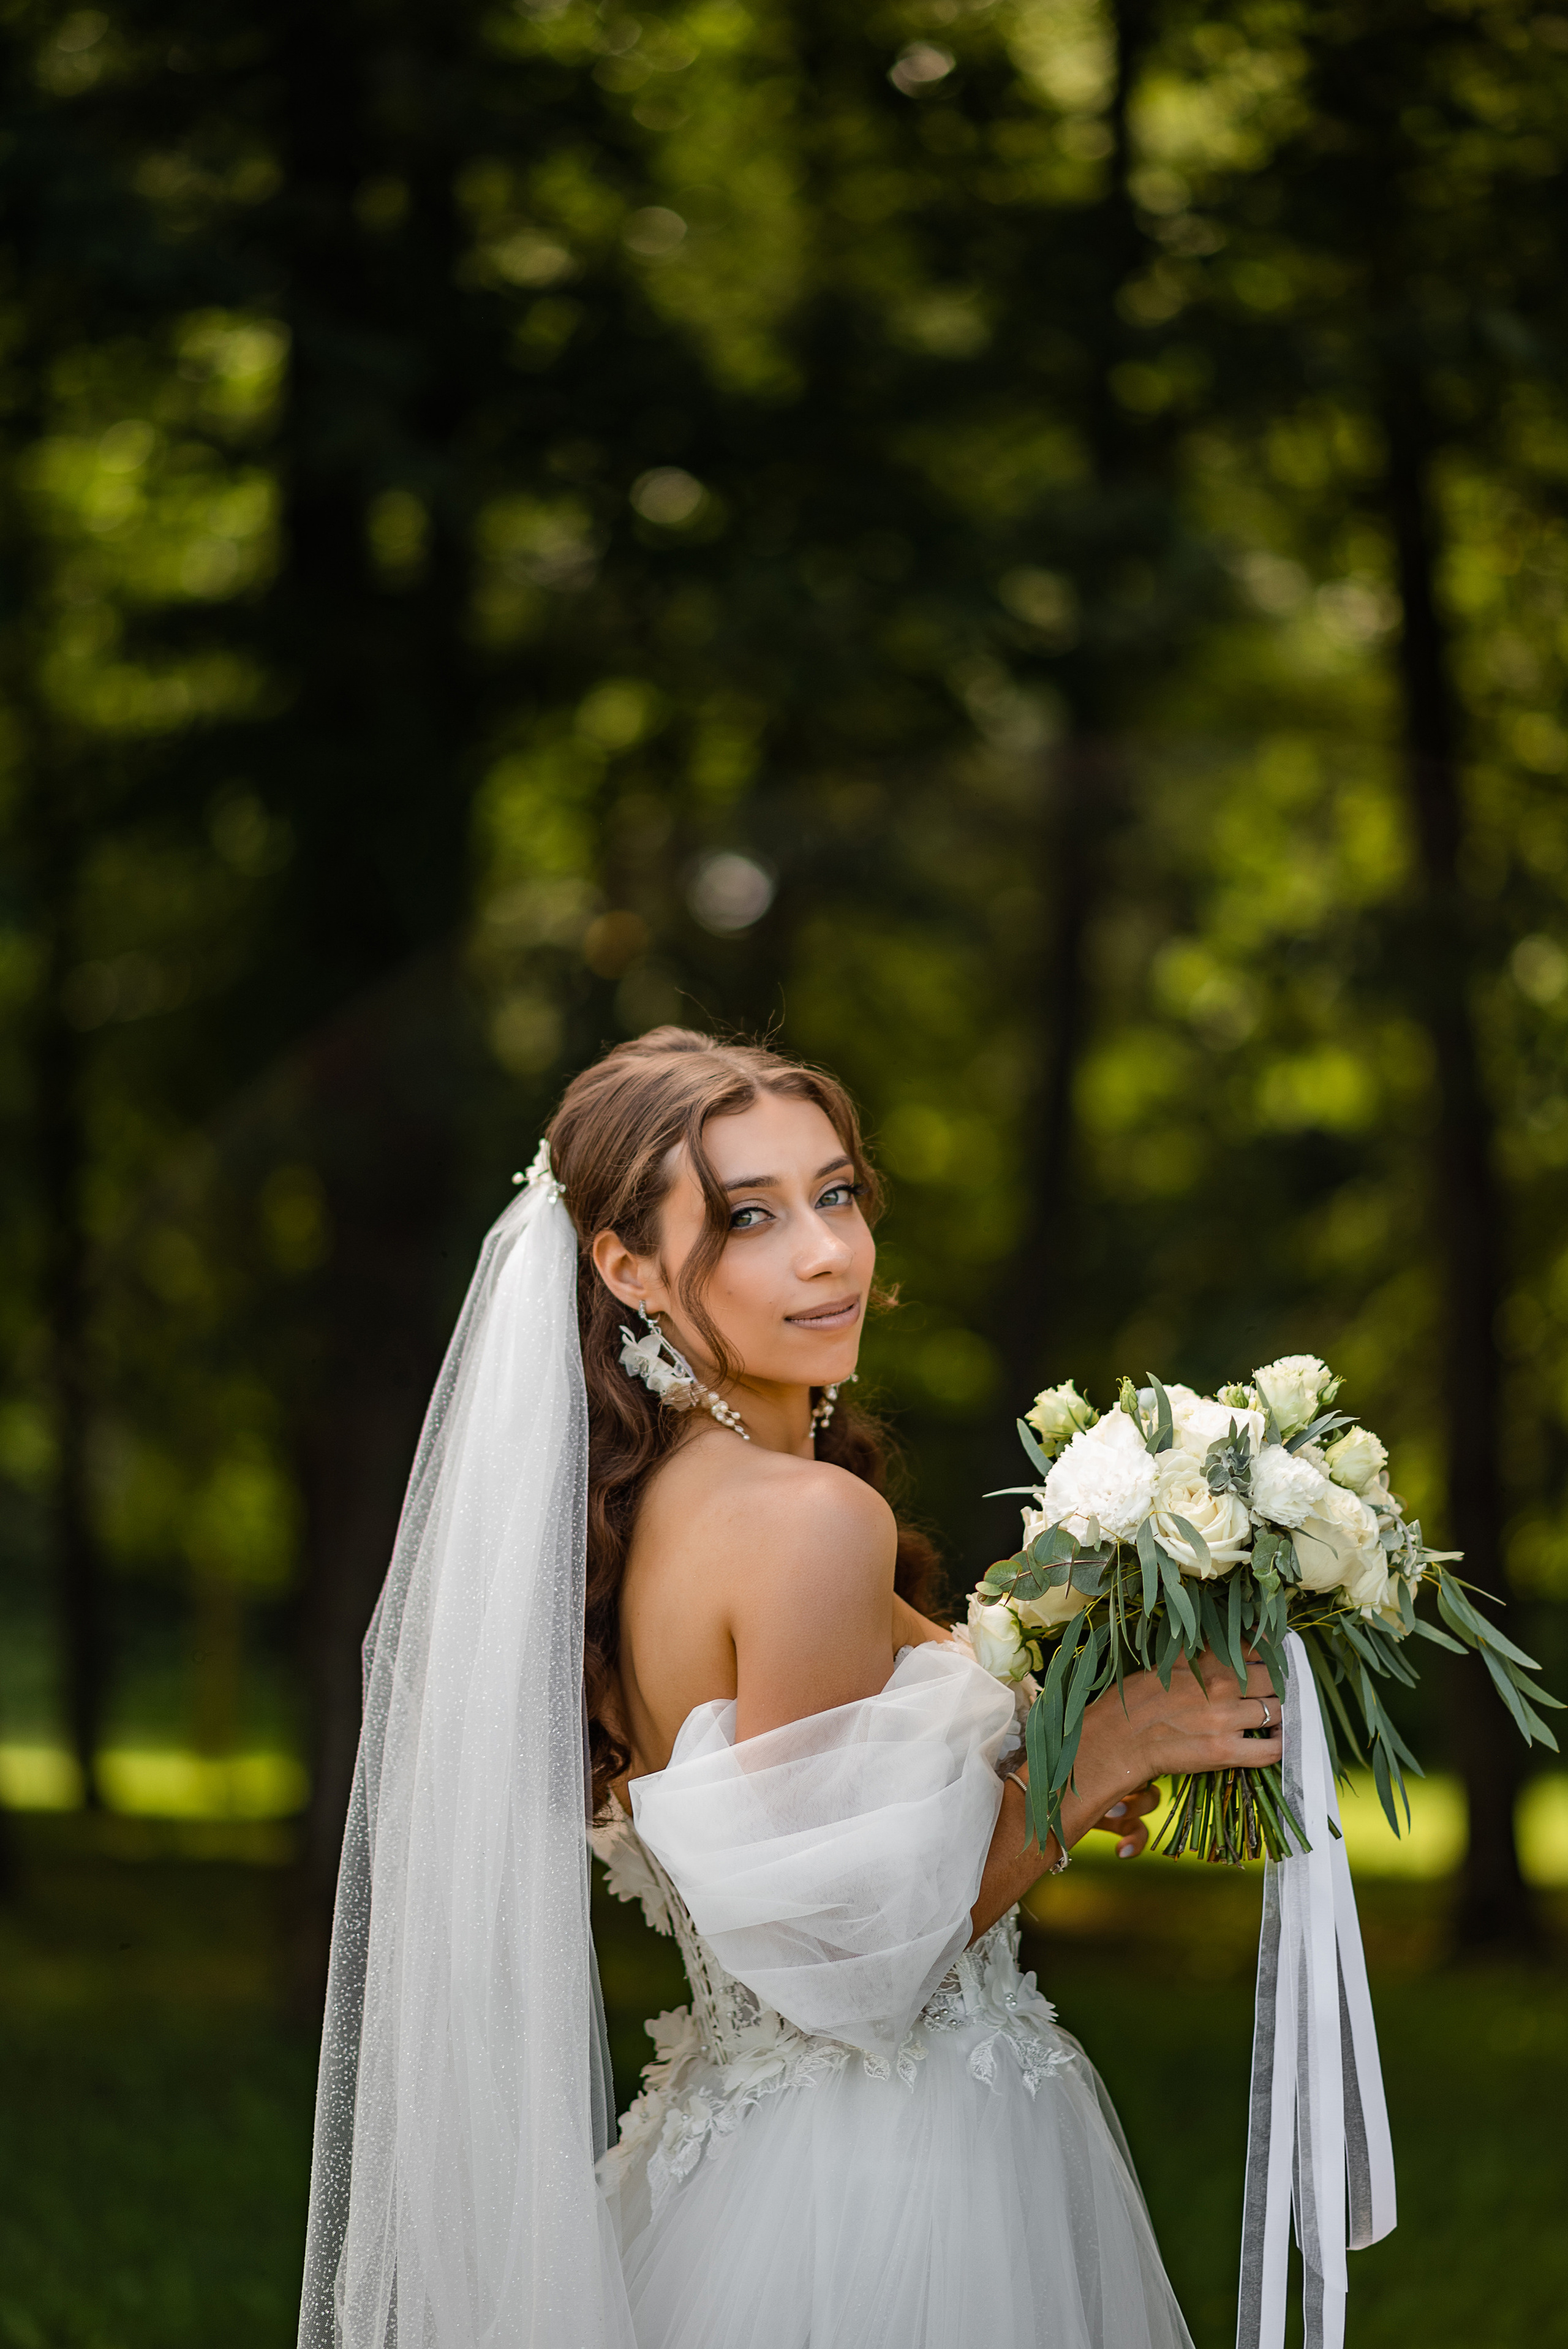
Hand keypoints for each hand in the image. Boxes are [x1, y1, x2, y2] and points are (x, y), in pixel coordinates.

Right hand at [1062, 1652, 1280, 1850]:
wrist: (1117, 1740)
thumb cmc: (1135, 1700)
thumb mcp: (1166, 1663)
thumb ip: (1199, 1655)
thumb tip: (1223, 1647)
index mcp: (1205, 1660)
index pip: (1254, 1646)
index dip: (1269, 1652)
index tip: (1271, 1657)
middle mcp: (1220, 1685)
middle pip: (1273, 1678)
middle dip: (1276, 1683)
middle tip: (1272, 1689)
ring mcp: (1225, 1719)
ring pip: (1276, 1710)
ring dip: (1278, 1712)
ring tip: (1274, 1715)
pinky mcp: (1225, 1752)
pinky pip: (1271, 1749)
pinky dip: (1280, 1744)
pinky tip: (1277, 1740)